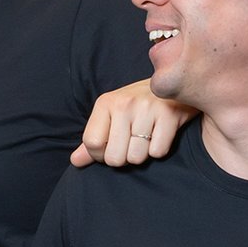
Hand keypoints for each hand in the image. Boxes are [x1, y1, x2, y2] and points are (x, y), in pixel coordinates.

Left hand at [70, 78, 194, 167]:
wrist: (172, 84)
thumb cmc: (138, 105)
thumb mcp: (111, 115)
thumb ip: (94, 139)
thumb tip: (75, 161)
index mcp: (105, 103)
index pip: (91, 143)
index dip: (100, 155)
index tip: (111, 148)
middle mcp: (124, 104)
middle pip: (114, 157)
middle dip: (123, 158)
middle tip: (131, 143)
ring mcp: (147, 109)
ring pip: (136, 157)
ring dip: (142, 154)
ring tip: (147, 137)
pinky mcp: (169, 115)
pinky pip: (157, 152)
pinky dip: (159, 149)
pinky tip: (160, 134)